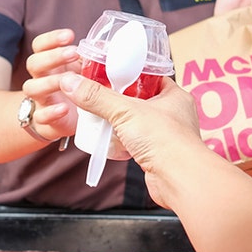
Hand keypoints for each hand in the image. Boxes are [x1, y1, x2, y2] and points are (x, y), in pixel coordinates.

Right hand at [20, 28, 84, 140]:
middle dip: (52, 56)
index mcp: (53, 65)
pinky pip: (40, 117)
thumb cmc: (80, 95)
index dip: (51, 39)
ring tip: (67, 81)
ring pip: (31, 88)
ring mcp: (42, 101)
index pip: (41, 46)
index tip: (69, 36)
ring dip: (48, 82)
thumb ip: (93, 63)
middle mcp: (43, 80)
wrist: (69, 125)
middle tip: (73, 53)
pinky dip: (51, 112)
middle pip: (33, 63)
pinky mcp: (46, 123)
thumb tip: (104, 47)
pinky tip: (64, 108)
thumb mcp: (88, 75)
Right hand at [59, 72, 213, 206]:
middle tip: (99, 95)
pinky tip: (110, 141)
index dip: (128, 73)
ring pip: (137, 123)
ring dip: (120, 122)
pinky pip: (136, 142)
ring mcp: (166, 135)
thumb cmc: (166, 141)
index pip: (149, 76)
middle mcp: (173, 114)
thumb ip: (97, 97)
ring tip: (100, 117)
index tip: (108, 72)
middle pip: (140, 100)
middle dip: (119, 100)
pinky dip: (123, 141)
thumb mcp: (125, 111)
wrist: (179, 179)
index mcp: (174, 95)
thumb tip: (71, 82)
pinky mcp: (157, 154)